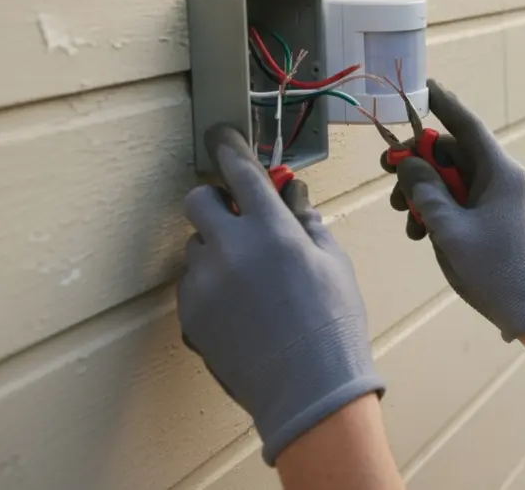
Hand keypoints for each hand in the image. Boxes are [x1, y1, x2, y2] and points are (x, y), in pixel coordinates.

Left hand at [179, 124, 384, 465]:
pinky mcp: (189, 315)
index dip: (228, 148)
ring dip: (216, 250)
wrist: (308, 389)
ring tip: (250, 281)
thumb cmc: (333, 324)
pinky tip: (243, 311)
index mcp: (272, 229)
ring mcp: (204, 283)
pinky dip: (212, 288)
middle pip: (197, 201)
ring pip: (196, 247)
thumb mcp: (334, 264)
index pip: (240, 172)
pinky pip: (193, 286)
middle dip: (213, 201)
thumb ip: (307, 224)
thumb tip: (293, 198)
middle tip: (236, 218)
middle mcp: (230, 248)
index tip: (219, 136)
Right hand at [389, 80, 524, 341]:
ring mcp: (499, 197)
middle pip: (453, 154)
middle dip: (417, 163)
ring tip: (403, 218)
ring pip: (451, 178)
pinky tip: (419, 232)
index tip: (424, 86)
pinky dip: (436, 209)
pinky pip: (459, 199)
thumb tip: (410, 164)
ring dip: (422, 191)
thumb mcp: (449, 230)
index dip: (445, 105)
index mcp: (502, 173)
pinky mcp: (493, 215)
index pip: (468, 127)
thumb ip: (425, 191)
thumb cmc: (493, 269)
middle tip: (386, 172)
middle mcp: (503, 178)